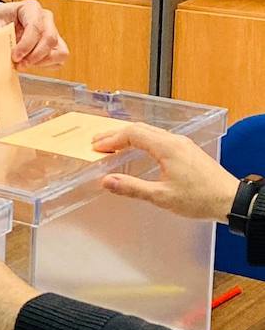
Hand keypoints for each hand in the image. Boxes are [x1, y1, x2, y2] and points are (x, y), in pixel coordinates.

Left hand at [0, 0, 67, 67]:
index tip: (14, 57)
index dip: (26, 45)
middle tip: (18, 64)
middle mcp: (45, 18)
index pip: (35, 26)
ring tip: (23, 64)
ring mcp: (53, 31)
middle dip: (34, 56)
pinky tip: (30, 63)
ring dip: (41, 62)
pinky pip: (59, 59)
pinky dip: (45, 65)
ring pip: (60, 51)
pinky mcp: (55, 45)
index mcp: (30, 8)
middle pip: (50, 39)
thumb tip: (3, 55)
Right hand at [94, 123, 238, 220]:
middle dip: (116, 134)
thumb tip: (107, 182)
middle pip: (140, 129)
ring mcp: (183, 144)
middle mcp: (175, 141)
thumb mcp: (161, 197)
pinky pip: (160, 138)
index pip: (132, 134)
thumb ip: (132, 188)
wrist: (232, 200)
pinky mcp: (188, 151)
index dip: (111, 140)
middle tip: (98, 142)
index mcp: (167, 147)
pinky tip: (139, 150)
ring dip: (129, 137)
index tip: (97, 147)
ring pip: (150, 132)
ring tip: (114, 145)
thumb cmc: (201, 198)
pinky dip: (143, 141)